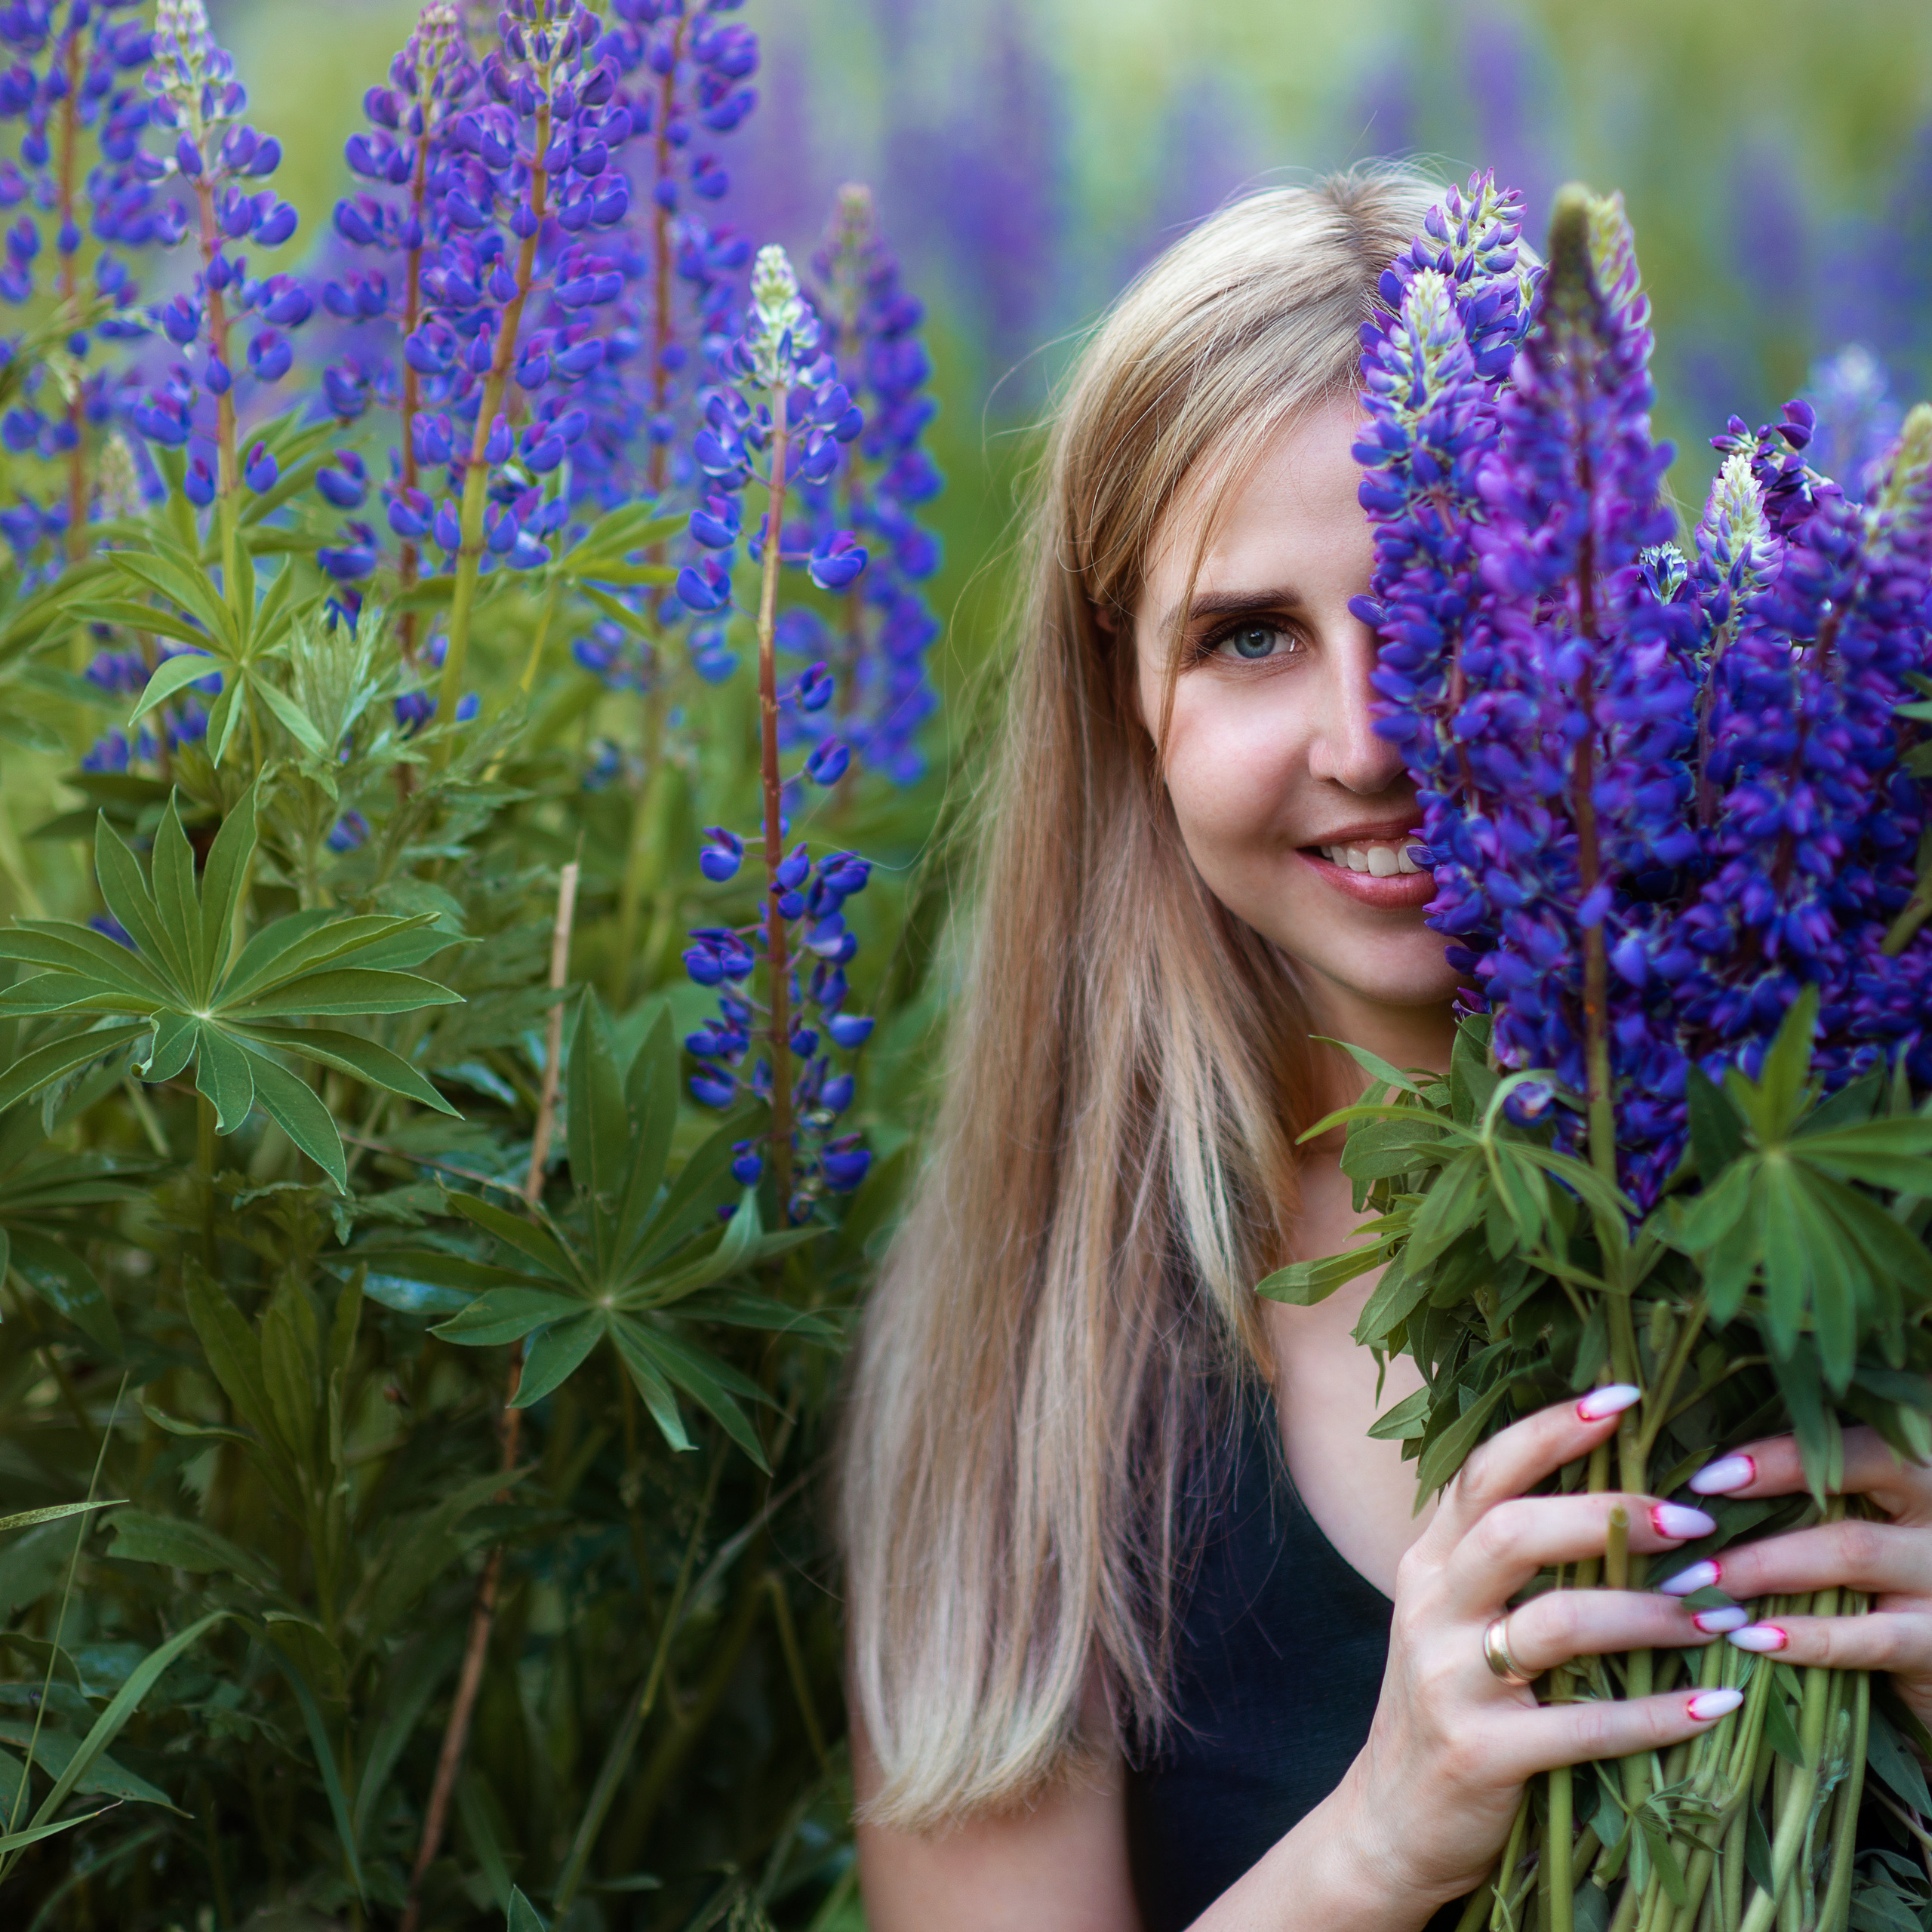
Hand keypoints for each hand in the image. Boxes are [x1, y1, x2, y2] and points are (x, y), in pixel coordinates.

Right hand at [1334, 1388, 1743, 1916]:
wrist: (1390, 1823)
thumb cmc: (1449, 1699)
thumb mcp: (1454, 1613)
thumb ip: (1503, 1554)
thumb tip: (1618, 1490)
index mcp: (1428, 1560)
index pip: (1484, 1472)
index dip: (1550, 1430)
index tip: (1623, 1396)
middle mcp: (1430, 1606)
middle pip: (1513, 1531)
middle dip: (1608, 1516)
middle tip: (1694, 1518)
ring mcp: (1449, 1679)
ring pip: (1554, 1623)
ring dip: (1647, 1614)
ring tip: (1717, 1615)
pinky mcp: (1480, 1752)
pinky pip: (1580, 1725)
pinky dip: (1654, 1715)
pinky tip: (1715, 1704)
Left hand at [1674, 1428, 1931, 1729]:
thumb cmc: (1879, 1580)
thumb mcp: (1856, 1524)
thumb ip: (1805, 1498)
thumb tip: (1696, 1485)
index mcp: (1912, 1472)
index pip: (1849, 1440)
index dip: (1777, 1455)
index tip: (1705, 1478)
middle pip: (1854, 1479)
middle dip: (1761, 1502)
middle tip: (1687, 1531)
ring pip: (1851, 1551)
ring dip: (1764, 1568)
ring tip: (1698, 1586)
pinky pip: (1873, 1636)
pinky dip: (1808, 1637)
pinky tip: (1751, 1639)